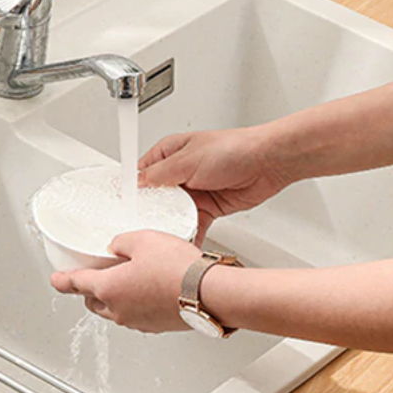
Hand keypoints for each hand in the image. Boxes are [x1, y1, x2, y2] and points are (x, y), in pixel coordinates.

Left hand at [50, 231, 201, 332]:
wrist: (209, 293)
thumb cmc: (178, 269)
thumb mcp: (144, 239)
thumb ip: (122, 241)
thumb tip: (117, 246)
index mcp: (108, 287)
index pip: (76, 283)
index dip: (63, 280)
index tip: (56, 280)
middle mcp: (118, 309)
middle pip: (93, 301)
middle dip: (90, 289)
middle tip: (95, 276)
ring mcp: (136, 321)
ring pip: (113, 310)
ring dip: (112, 298)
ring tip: (126, 280)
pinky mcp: (154, 326)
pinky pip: (135, 316)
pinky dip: (134, 304)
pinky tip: (148, 291)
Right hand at [138, 126, 292, 240]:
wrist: (268, 163)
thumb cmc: (233, 149)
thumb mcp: (187, 159)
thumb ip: (159, 173)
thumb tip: (138, 183)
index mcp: (169, 154)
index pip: (141, 174)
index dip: (132, 191)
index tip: (124, 206)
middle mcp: (179, 173)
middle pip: (155, 198)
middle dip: (150, 213)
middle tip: (142, 227)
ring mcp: (193, 192)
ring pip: (172, 214)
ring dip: (169, 225)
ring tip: (161, 238)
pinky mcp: (208, 208)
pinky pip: (193, 226)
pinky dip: (188, 235)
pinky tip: (181, 244)